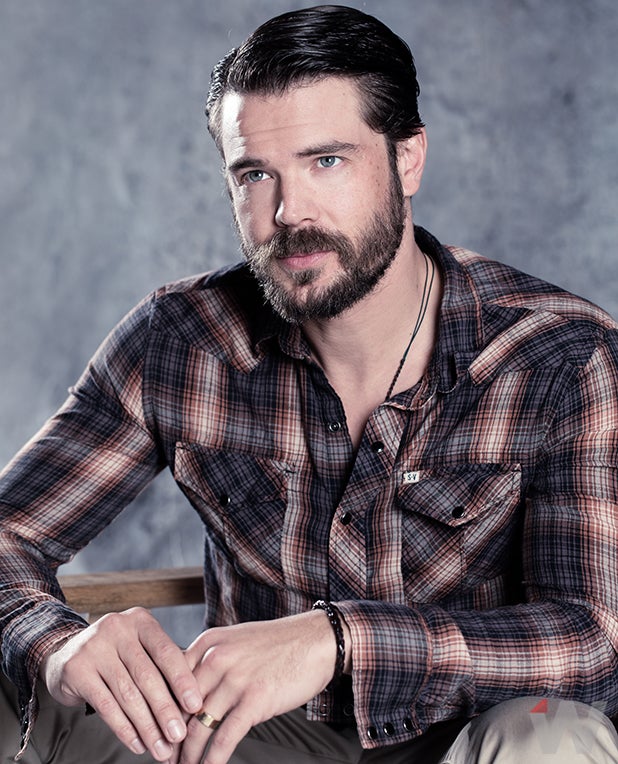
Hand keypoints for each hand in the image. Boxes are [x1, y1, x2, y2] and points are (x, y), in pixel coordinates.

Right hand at [40, 607, 202, 760]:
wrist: (66, 652)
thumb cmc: (117, 654)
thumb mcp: (141, 648)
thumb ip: (163, 667)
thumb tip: (194, 703)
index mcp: (140, 620)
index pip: (166, 651)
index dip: (182, 680)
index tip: (196, 706)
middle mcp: (117, 628)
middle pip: (147, 675)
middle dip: (165, 710)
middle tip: (178, 736)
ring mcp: (94, 648)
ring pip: (128, 694)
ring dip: (147, 726)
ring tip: (160, 748)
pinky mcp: (76, 670)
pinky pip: (105, 706)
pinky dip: (125, 729)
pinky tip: (138, 744)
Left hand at [173, 610, 348, 763]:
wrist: (317, 639)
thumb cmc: (278, 644)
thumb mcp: (235, 642)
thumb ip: (210, 662)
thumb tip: (187, 693)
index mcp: (207, 644)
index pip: (169, 683)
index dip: (159, 713)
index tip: (154, 733)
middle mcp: (216, 659)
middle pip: (179, 709)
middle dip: (169, 740)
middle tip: (164, 758)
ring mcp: (235, 679)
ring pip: (198, 727)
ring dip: (187, 756)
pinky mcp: (255, 700)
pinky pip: (224, 738)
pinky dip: (211, 761)